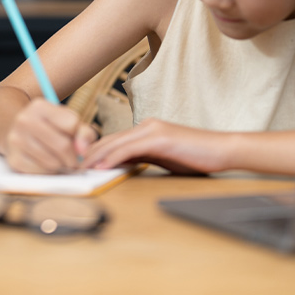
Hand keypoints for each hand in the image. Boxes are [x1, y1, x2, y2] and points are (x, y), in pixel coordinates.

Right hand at [4, 100, 97, 173]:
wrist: (16, 132)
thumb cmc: (49, 128)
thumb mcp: (67, 122)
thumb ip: (84, 133)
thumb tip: (82, 150)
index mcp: (39, 106)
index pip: (71, 123)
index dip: (77, 135)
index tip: (73, 138)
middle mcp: (24, 120)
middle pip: (63, 145)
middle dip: (73, 158)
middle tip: (73, 160)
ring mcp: (16, 140)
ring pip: (53, 162)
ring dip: (61, 165)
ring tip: (57, 159)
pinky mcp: (14, 159)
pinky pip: (42, 172)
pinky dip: (48, 172)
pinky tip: (45, 164)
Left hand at [81, 118, 232, 174]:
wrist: (222, 150)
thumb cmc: (196, 157)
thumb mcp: (163, 158)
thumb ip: (142, 157)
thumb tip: (120, 165)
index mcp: (146, 129)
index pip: (113, 140)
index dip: (95, 152)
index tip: (81, 166)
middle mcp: (146, 125)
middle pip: (109, 139)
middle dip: (89, 154)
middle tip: (72, 168)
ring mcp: (152, 130)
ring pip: (115, 142)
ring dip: (95, 157)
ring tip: (80, 170)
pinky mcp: (159, 138)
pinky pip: (129, 149)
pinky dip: (112, 158)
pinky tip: (102, 167)